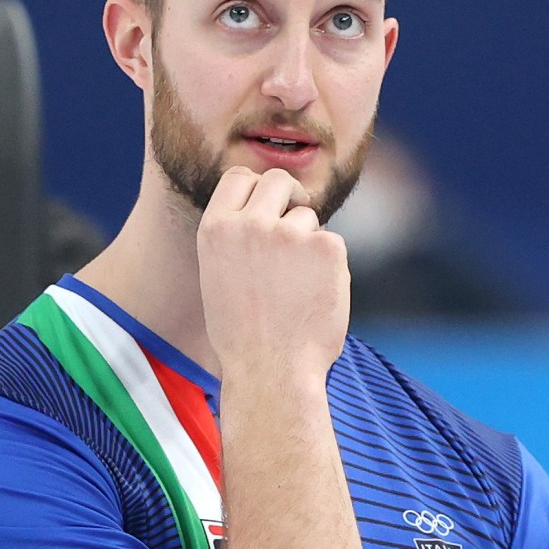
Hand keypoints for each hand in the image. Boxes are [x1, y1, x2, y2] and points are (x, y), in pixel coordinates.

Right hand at [195, 167, 349, 384]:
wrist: (271, 371)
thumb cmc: (243, 337)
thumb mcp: (219, 278)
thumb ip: (237, 241)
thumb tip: (265, 214)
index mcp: (216, 229)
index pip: (239, 177)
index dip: (257, 187)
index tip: (269, 202)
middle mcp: (250, 224)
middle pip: (278, 181)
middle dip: (291, 196)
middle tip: (298, 224)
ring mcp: (289, 233)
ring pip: (308, 218)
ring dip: (309, 244)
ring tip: (297, 289)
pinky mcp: (327, 247)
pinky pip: (332, 243)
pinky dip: (330, 267)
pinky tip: (315, 297)